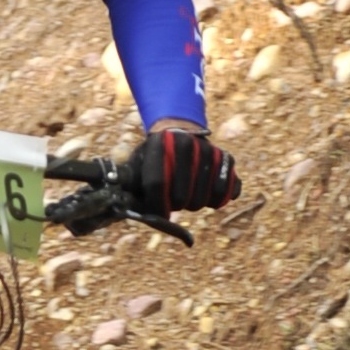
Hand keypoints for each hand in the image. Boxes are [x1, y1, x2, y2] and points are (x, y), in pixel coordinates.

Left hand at [124, 121, 239, 217]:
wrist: (179, 134)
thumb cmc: (153, 158)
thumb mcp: (137, 165)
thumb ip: (129, 187)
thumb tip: (122, 208)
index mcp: (158, 143)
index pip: (157, 184)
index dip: (157, 206)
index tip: (159, 215)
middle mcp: (186, 143)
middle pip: (181, 197)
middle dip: (175, 206)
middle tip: (173, 199)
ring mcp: (209, 150)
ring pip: (203, 200)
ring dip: (194, 204)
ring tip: (187, 193)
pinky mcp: (226, 159)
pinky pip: (226, 192)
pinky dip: (217, 200)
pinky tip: (207, 195)